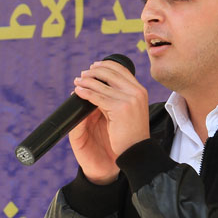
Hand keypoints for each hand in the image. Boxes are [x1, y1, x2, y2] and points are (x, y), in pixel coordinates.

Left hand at [69, 60, 149, 184]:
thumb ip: (121, 96)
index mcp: (139, 91)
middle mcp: (136, 92)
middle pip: (111, 73)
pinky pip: (97, 97)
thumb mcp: (130, 110)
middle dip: (94, 72)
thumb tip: (102, 84)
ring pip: (102, 85)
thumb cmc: (131, 133)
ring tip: (77, 81)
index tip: (94, 66)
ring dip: (86, 81)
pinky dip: (85, 93)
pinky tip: (78, 92)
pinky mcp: (119, 109)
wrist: (136, 151)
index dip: (106, 65)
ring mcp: (129, 100)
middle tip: (83, 74)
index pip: (122, 69)